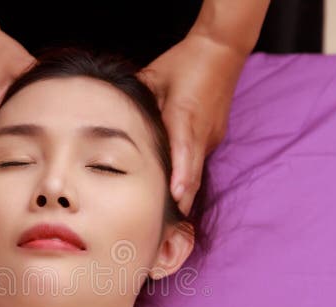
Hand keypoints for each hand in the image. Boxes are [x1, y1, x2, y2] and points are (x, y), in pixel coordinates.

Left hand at [137, 32, 247, 214]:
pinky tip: (174, 195)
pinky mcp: (214, 138)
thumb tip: (113, 123)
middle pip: (193, 171)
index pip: (183, 148)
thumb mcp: (153, 78)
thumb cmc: (183, 62)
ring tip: (170, 220)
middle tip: (167, 226)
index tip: (175, 197)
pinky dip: (186, 178)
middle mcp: (202, 131)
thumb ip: (137, 104)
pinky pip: (198, 162)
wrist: (222, 51)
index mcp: (185, 113)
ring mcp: (211, 136)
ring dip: (184, 193)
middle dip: (181, 199)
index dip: (180, 175)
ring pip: (196, 171)